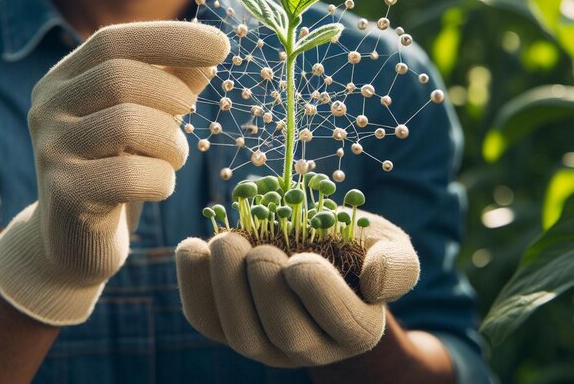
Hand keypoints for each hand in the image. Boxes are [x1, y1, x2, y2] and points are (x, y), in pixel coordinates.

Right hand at [0, 21, 229, 325]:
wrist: (76, 238)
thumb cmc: (119, 164)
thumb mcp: (144, 115)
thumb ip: (172, 80)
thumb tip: (212, 53)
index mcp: (65, 78)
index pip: (113, 41)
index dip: (171, 39)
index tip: (222, 46)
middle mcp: (48, 108)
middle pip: (119, 77)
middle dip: (172, 93)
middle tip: (188, 113)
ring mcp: (51, 151)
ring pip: (128, 123)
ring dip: (171, 141)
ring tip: (173, 156)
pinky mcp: (64, 195)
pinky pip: (132, 176)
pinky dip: (162, 179)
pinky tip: (158, 186)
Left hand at [175, 210, 419, 367]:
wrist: (320, 253)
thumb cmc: (357, 249)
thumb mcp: (389, 247)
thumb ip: (396, 265)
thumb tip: (376, 283)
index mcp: (356, 327)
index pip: (340, 323)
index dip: (318, 294)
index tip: (300, 259)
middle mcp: (310, 346)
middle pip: (284, 335)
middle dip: (266, 290)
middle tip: (257, 249)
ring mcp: (265, 342)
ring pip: (240, 334)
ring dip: (225, 286)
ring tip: (225, 242)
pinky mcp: (230, 326)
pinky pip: (205, 319)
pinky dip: (193, 285)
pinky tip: (192, 247)